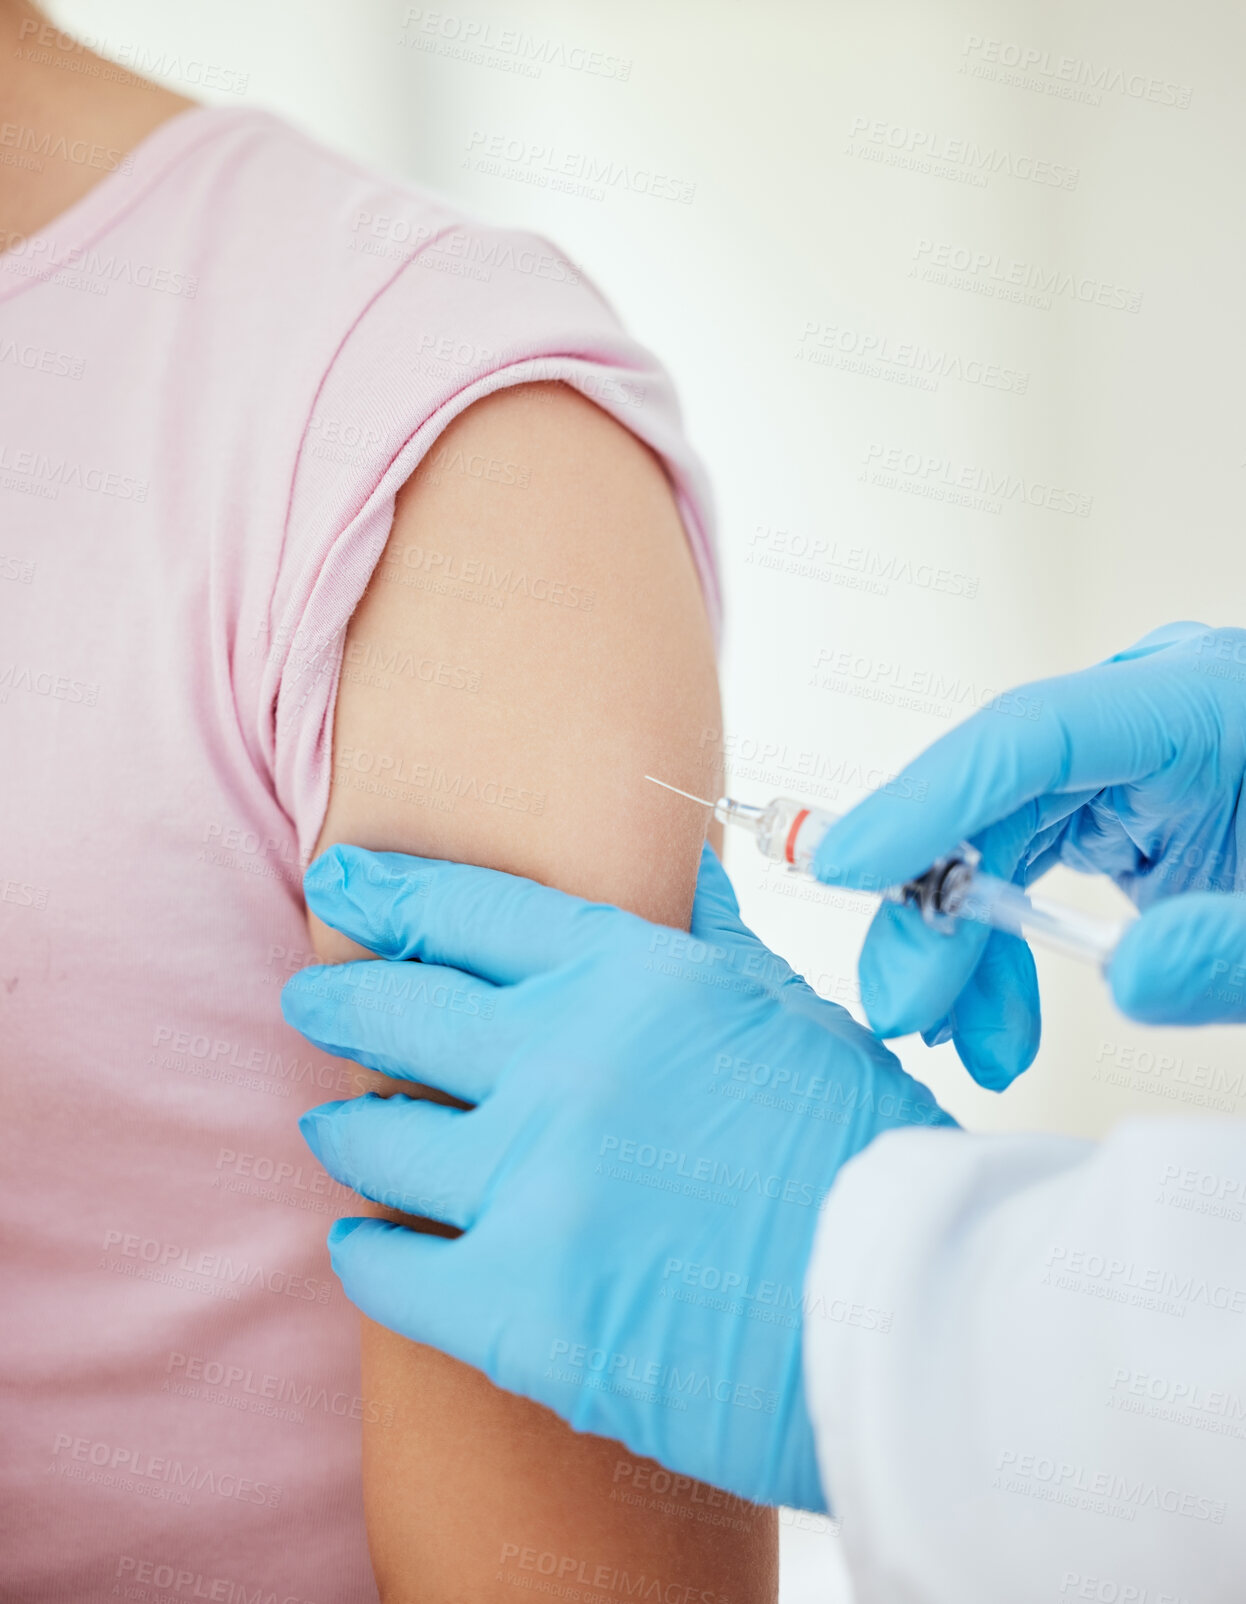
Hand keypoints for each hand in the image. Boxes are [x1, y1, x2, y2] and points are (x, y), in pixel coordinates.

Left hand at [282, 842, 951, 1509]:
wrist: (912, 1310)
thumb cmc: (862, 1154)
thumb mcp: (792, 1015)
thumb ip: (713, 945)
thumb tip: (685, 878)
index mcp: (630, 978)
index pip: (469, 910)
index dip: (389, 893)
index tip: (341, 886)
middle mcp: (562, 1063)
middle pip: (396, 1010)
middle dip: (337, 999)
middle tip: (309, 1001)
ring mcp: (532, 1184)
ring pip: (375, 1138)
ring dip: (348, 1127)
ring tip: (338, 1127)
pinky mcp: (517, 1307)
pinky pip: (387, 1268)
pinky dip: (364, 1252)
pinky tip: (359, 1243)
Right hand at [811, 622, 1245, 1087]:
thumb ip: (1237, 950)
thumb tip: (1127, 979)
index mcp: (1206, 703)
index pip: (1032, 733)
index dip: (929, 800)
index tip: (846, 867)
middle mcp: (1152, 708)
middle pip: (995, 793)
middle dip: (939, 908)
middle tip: (911, 1011)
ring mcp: (1134, 751)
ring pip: (998, 834)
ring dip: (966, 941)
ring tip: (970, 1042)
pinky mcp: (1128, 797)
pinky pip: (1031, 856)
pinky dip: (1005, 937)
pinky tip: (997, 1013)